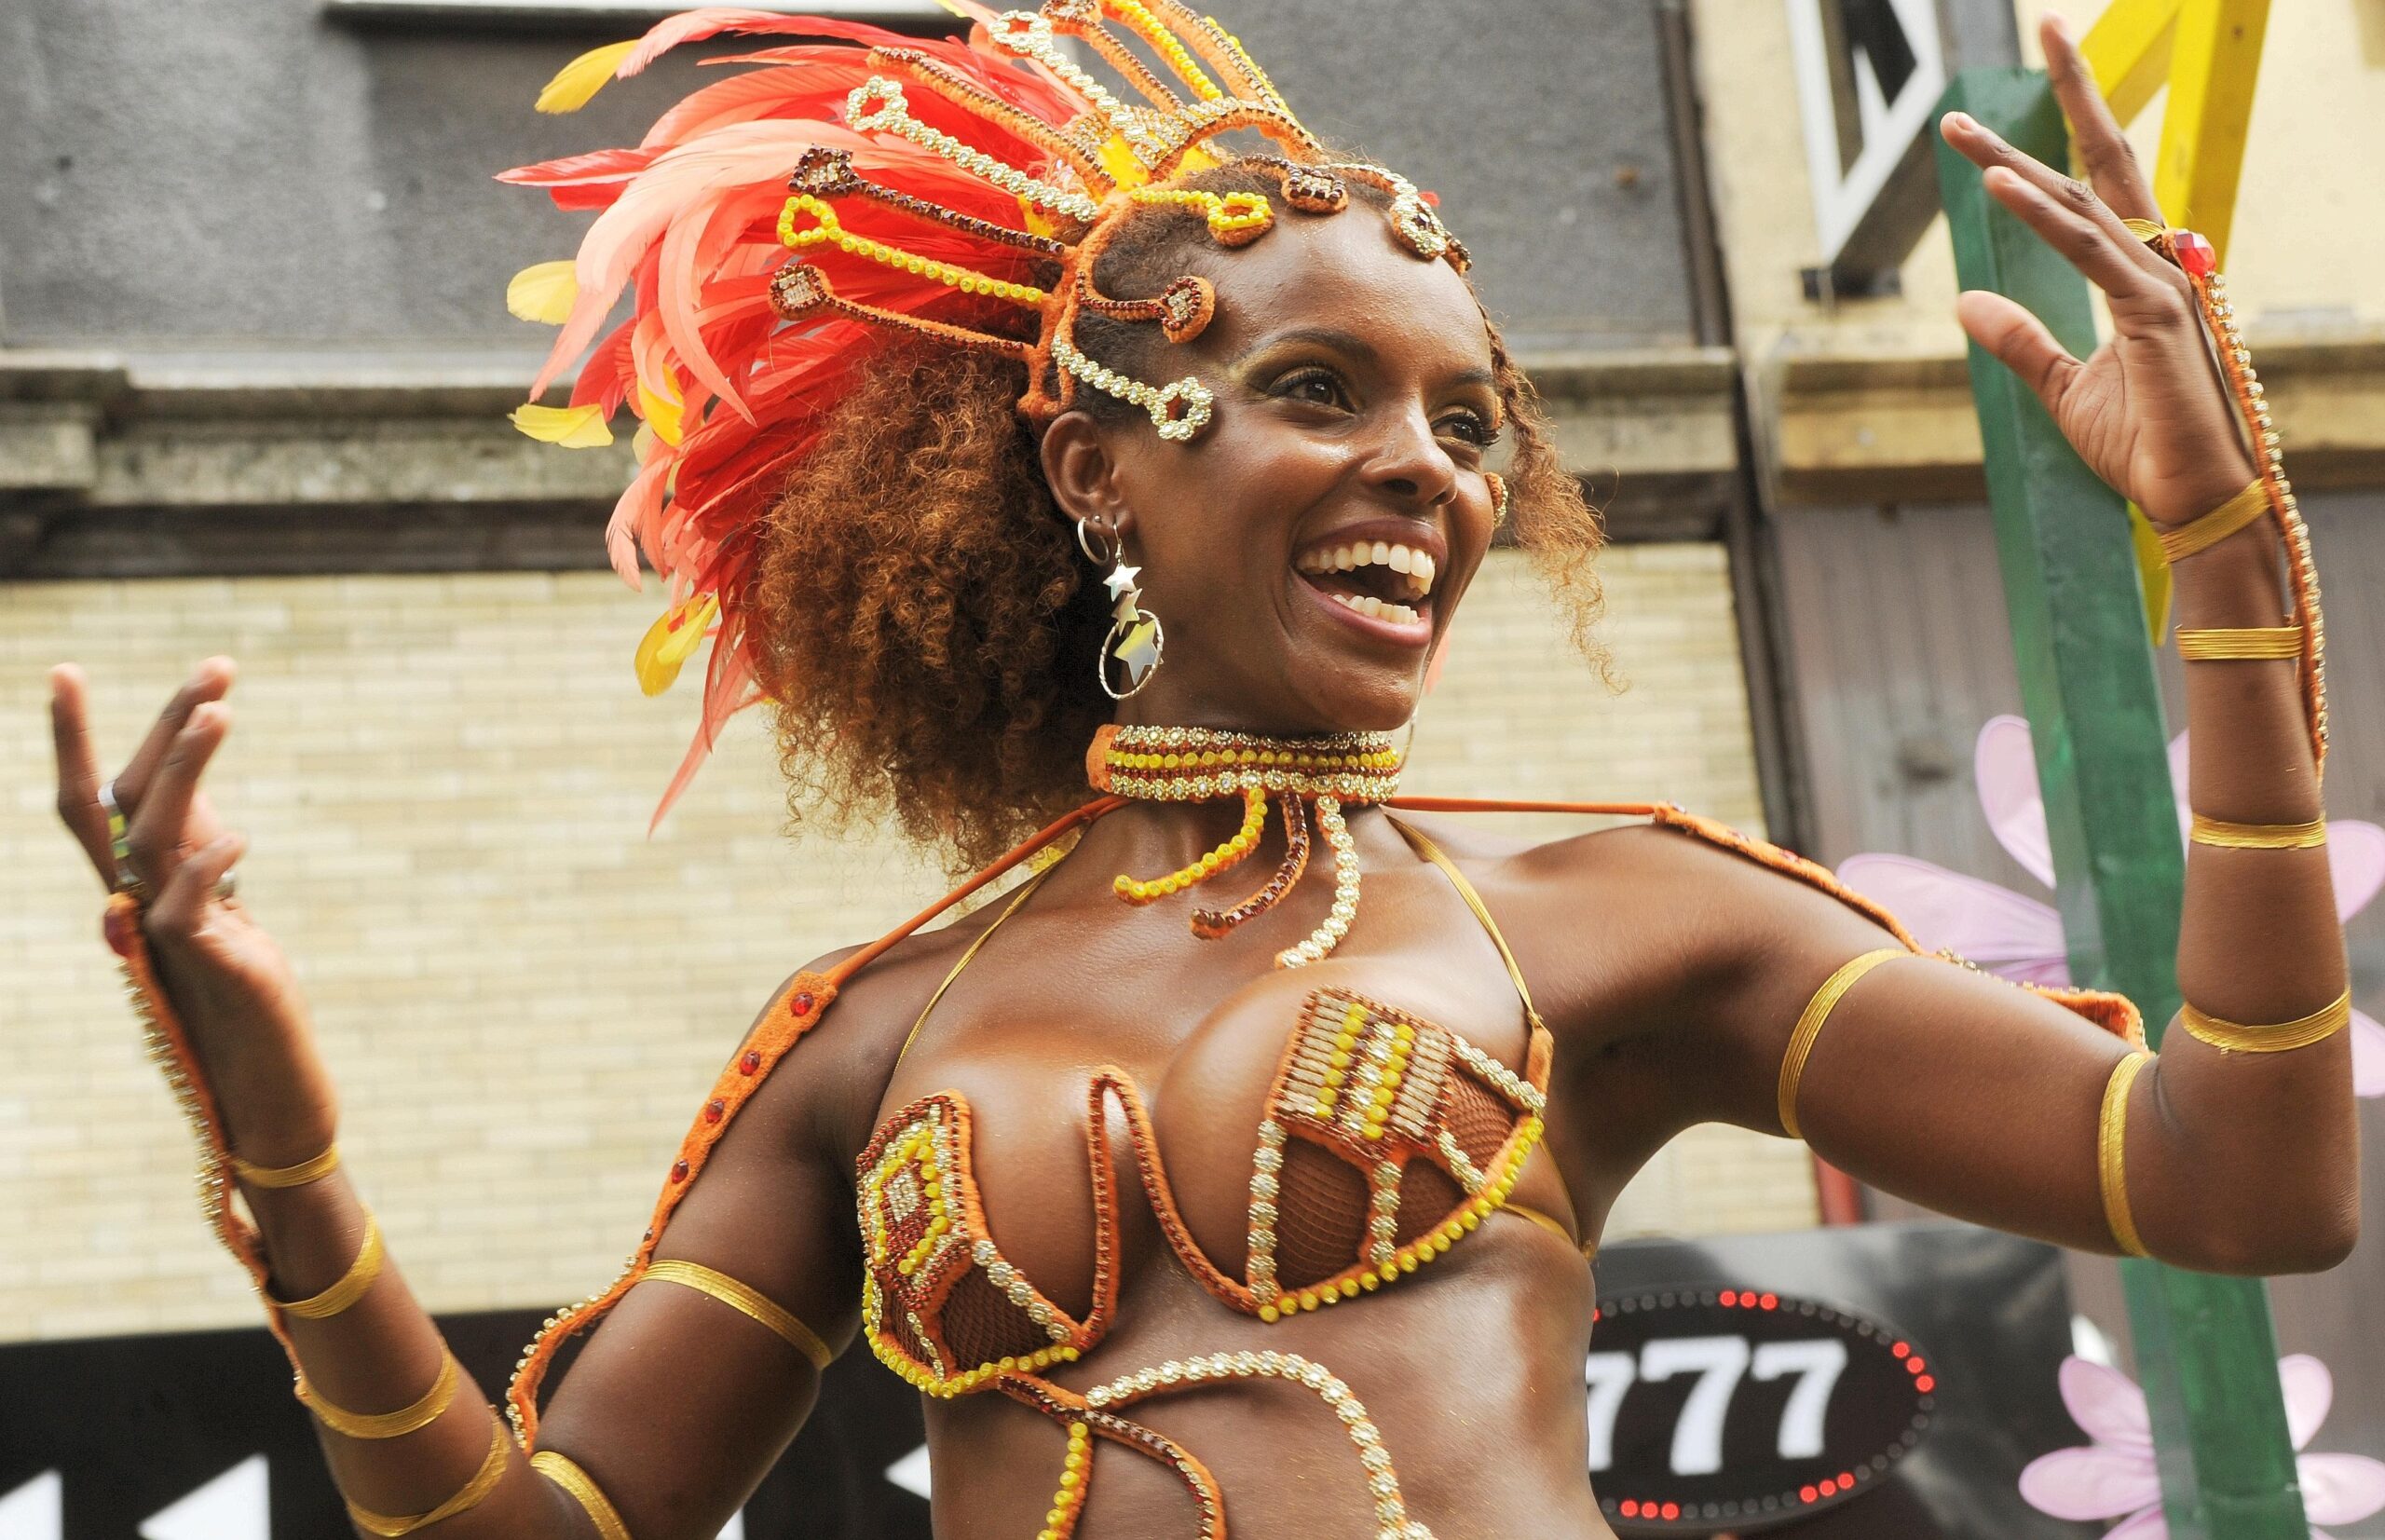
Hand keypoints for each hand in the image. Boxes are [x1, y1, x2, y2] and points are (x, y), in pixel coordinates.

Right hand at [51, 659, 339, 1167]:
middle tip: (216, 668)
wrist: (261, 1070)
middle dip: (163, 726)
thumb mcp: (218, 902)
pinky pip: (186, 905)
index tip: (64, 670)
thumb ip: (194, 848)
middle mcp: (132, 900)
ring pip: (152, 834)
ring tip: (222, 710)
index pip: (89, 799)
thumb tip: (194, 783)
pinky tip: (242, 841)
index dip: (74, 739)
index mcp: (133, 881)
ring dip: (188, 768)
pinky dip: (211, 865)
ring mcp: (159, 930)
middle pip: (123, 799)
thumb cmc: (241, 982)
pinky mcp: (197, 960)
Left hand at [1939, 14, 2258, 527]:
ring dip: (2016, 161)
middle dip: (2052, 108)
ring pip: (2081, 203)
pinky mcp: (2155, 315)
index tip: (1985, 126)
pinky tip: (2000, 184)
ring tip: (1958, 130)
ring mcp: (2160, 284)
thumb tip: (1963, 300)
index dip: (2048, 144)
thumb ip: (2020, 341)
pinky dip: (2042, 216)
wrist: (2194, 500)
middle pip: (2092, 172)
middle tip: (2007, 56)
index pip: (2089, 192)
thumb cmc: (2144, 448)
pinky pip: (2089, 253)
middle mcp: (2156, 264)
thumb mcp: (2066, 389)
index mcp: (2140, 276)